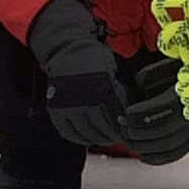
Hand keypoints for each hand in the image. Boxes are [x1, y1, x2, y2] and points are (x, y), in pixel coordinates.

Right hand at [30, 0, 135, 151]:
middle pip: (102, 127)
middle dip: (112, 134)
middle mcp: (83, 97)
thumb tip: (133, 112)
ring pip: (86, 133)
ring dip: (98, 138)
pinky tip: (89, 137)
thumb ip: (122, 90)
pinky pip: (69, 133)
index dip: (123, 125)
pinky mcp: (55, 110)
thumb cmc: (94, 59)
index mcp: (101, 86)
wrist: (65, 50)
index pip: (116, 115)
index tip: (127, 129)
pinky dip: (80, 138)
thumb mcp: (114, 70)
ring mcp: (67, 105)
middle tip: (118, 136)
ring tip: (105, 137)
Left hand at [120, 54, 188, 164]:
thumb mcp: (171, 66)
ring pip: (164, 147)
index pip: (154, 111)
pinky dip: (155, 158)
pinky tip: (142, 154)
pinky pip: (174, 155)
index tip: (124, 114)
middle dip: (134, 131)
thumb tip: (138, 82)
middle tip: (122, 126)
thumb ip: (153, 73)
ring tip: (128, 139)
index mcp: (183, 97)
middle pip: (157, 131)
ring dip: (141, 146)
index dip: (134, 115)